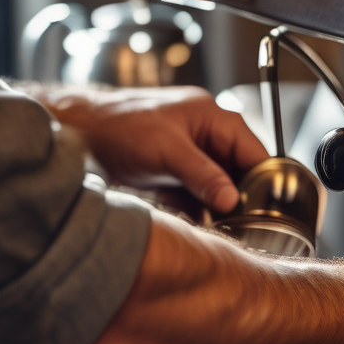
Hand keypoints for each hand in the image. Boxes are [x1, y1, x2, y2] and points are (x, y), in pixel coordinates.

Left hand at [34, 86, 268, 212]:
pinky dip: (199, 209)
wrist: (77, 133)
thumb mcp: (167, 150)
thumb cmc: (118, 125)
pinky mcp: (177, 172)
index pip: (256, 152)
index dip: (263, 181)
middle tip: (240, 223)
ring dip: (218, 207)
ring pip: (221, 187)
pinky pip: (200, 195)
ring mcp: (193, 155)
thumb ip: (204, 175)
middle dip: (240, 198)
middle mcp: (208, 135)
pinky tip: (196, 221)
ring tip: (219, 225)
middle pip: (241, 173)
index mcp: (215, 118)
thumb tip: (233, 199)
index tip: (266, 210)